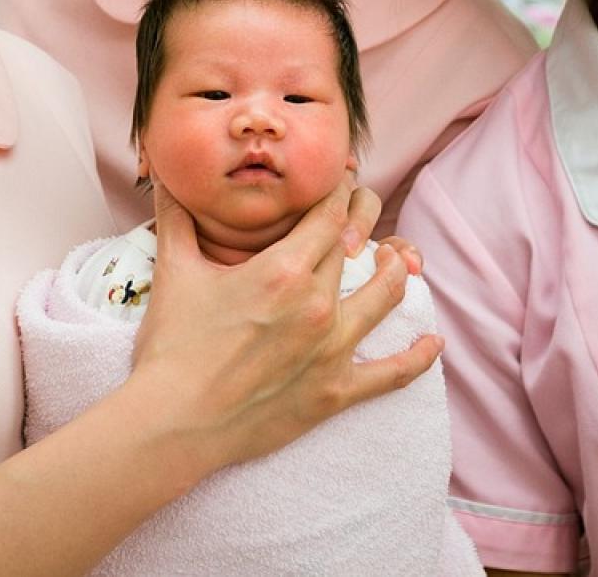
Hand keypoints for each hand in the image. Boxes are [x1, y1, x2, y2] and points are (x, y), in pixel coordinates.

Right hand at [129, 175, 441, 470]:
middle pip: (357, 247)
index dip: (341, 190)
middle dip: (362, 222)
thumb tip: (163, 176)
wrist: (174, 421)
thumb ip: (175, 217)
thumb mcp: (174, 272)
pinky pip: (393, 372)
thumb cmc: (171, 346)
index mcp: (282, 269)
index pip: (329, 213)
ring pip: (385, 297)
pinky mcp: (335, 392)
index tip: (344, 179)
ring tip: (399, 262)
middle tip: (361, 213)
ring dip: (396, 272)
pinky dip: (418, 356)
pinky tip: (433, 342)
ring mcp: (332, 348)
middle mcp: (317, 303)